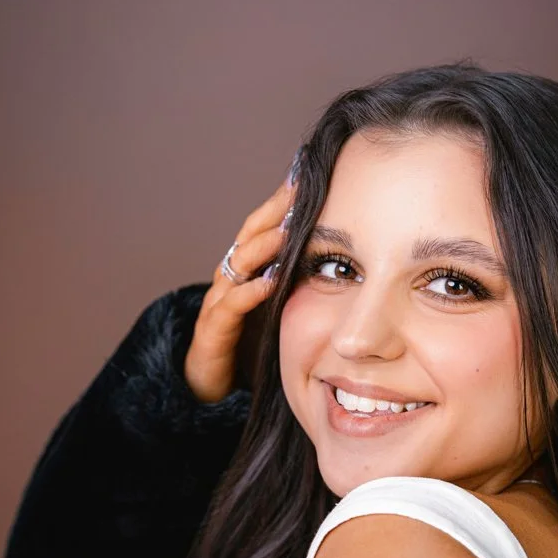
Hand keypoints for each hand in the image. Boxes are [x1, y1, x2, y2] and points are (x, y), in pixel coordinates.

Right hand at [184, 175, 294, 402]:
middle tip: (299, 187)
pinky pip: (230, 307)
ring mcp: (219, 302)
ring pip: (239, 265)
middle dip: (274, 211)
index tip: (309, 175)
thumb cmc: (250, 341)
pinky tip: (268, 284)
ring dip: (264, 246)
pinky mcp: (214, 331)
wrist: (212, 381)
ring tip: (287, 230)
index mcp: (248, 269)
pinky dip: (249, 294)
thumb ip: (301, 282)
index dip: (284, 202)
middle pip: (251, 235)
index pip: (266, 226)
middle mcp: (232, 278)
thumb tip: (345, 263)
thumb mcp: (281, 307)